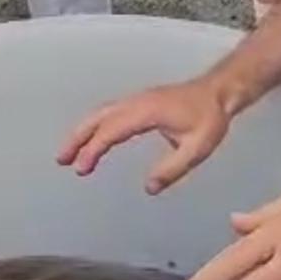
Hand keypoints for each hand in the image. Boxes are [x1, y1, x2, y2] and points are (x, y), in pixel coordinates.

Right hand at [58, 77, 232, 193]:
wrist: (219, 92)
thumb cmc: (210, 119)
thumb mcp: (197, 148)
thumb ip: (172, 169)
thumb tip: (148, 187)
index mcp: (147, 112)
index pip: (112, 130)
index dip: (94, 149)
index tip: (82, 169)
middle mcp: (136, 103)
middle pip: (98, 118)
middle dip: (77, 138)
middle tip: (61, 160)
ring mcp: (137, 100)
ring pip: (101, 113)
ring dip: (82, 131)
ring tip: (67, 154)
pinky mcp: (139, 102)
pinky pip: (109, 112)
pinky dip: (94, 125)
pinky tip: (91, 140)